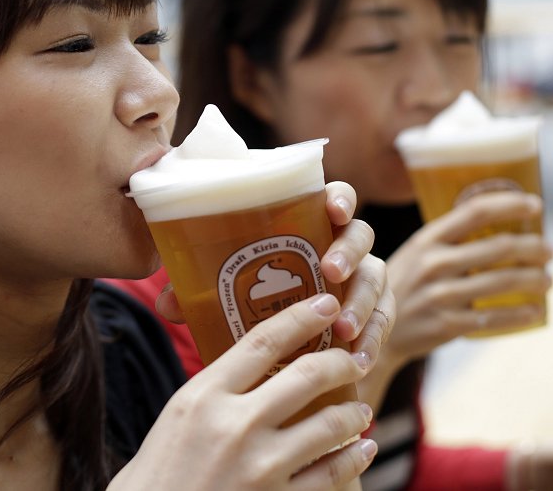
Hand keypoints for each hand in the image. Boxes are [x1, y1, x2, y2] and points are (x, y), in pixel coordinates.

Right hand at [109, 294, 377, 489]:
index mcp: (203, 396)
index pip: (262, 341)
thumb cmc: (161, 472)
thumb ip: (218, 390)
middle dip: (341, 362)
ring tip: (361, 409)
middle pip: (306, 375)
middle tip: (355, 358)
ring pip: (329, 424)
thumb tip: (261, 362)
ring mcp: (259, 467)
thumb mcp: (180, 417)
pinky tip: (363, 449)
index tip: (326, 303)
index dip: (301, 316)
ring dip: (355, 412)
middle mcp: (233, 425)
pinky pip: (332, 473)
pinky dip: (355, 457)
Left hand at [155, 181, 394, 368]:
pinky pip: (385, 319)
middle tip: (331, 272)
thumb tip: (167, 301)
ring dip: (364, 301)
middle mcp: (341, 245)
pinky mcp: (377, 310)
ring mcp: (363, 276)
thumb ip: (198, 290)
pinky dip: (375, 337)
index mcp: (308, 225)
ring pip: (376, 276)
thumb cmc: (254, 301)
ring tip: (345, 328)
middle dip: (349, 250)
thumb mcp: (225, 291)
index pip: (334, 196)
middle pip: (360, 233)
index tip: (332, 209)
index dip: (338, 198)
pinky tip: (360, 355)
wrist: (290, 345)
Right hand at [383, 191, 550, 368]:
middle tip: (549, 250)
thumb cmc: (403, 287)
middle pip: (498, 247)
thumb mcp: (414, 255)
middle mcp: (433, 263)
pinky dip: (522, 314)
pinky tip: (536, 311)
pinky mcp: (447, 325)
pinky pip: (496, 317)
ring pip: (504, 281)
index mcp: (426, 239)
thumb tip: (501, 227)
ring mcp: (440, 295)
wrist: (371, 333)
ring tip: (548, 279)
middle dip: (534, 247)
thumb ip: (448, 241)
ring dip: (536, 279)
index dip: (510, 205)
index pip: (475, 212)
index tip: (536, 206)